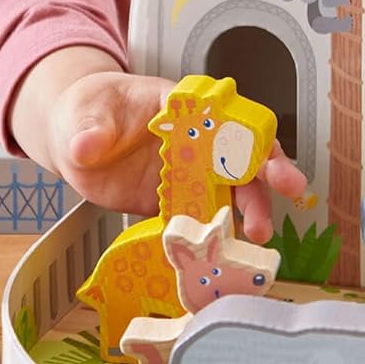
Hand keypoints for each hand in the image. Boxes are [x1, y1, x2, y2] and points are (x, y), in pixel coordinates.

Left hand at [45, 70, 308, 243]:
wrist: (74, 139)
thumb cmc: (88, 110)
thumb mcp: (86, 112)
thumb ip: (91, 129)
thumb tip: (88, 145)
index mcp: (180, 109)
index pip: (224, 115)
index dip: (248, 132)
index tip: (265, 150)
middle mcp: (193, 141)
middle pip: (240, 153)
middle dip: (268, 170)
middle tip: (290, 187)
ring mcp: (187, 174)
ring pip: (229, 190)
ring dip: (252, 209)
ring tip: (261, 233)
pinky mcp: (174, 203)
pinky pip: (202, 220)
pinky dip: (217, 236)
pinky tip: (229, 254)